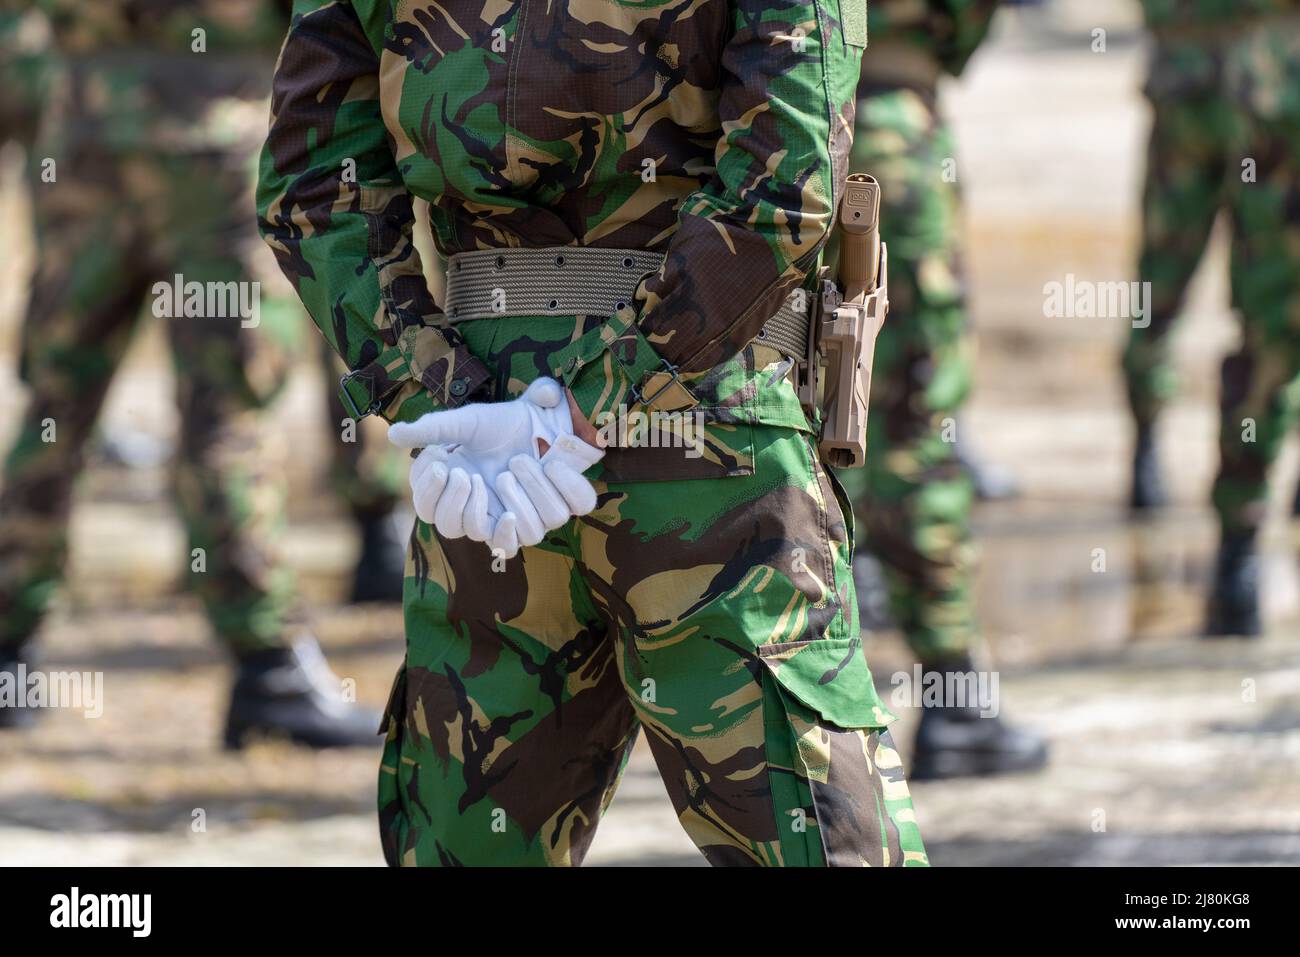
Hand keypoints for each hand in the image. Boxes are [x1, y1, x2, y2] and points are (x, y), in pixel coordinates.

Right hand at [388, 379, 603, 555]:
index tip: (440, 461)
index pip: (427, 507)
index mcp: (452, 487)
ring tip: (496, 474)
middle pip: (449, 528)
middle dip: (453, 501)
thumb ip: (433, 428)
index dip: (427, 490)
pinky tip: (508, 514)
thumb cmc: (502, 424)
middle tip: (464, 473)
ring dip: (482, 506)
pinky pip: (511, 546)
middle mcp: (473, 507)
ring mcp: (499, 517)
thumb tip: (394, 435)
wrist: (546, 424)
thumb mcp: (467, 421)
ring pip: (479, 534)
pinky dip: (505, 534)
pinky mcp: (526, 522)